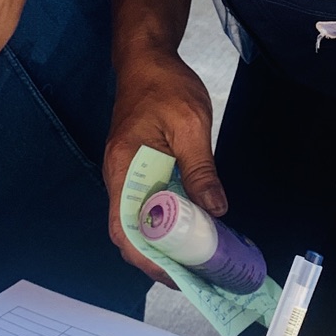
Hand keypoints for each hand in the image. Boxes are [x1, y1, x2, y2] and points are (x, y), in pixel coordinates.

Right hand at [103, 45, 222, 285]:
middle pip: (131, 234)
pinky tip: (195, 229)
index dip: (147, 258)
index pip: (124, 229)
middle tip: (197, 275)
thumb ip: (201, 169)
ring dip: (166, 245)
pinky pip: (150, 206)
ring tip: (199, 260)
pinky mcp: (140, 172)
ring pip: (141, 223)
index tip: (177, 276)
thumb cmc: (164, 86)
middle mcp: (120, 178)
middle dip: (160, 260)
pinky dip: (170, 224)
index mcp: (124, 168)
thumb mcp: (190, 126)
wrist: (147, 60)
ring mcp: (128, 176)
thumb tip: (215, 211)